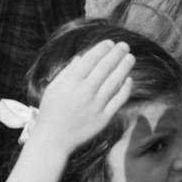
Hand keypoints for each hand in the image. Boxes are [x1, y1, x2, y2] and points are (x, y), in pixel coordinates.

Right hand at [33, 38, 134, 152]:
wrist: (54, 138)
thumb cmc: (51, 110)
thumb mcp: (53, 87)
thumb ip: (67, 72)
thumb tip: (81, 58)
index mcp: (72, 81)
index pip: (90, 59)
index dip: (101, 49)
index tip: (109, 42)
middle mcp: (86, 91)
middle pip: (105, 68)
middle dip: (116, 54)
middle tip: (124, 45)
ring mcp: (97, 105)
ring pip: (115, 82)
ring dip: (124, 68)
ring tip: (130, 58)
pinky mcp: (104, 118)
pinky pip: (118, 100)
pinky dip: (125, 89)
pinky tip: (129, 80)